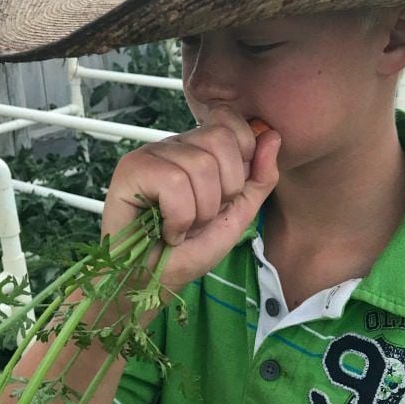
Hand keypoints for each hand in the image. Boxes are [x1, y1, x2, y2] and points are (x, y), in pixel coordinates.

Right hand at [101, 106, 280, 294]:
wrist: (153, 282)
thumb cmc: (189, 251)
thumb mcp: (237, 215)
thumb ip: (260, 177)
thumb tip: (273, 135)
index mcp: (199, 149)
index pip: (229, 121)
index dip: (242, 156)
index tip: (227, 195)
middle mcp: (174, 145)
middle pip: (220, 139)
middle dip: (224, 191)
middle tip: (202, 216)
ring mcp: (150, 154)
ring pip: (200, 165)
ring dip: (200, 212)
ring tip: (183, 228)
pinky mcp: (130, 169)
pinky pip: (174, 182)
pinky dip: (179, 218)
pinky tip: (168, 231)